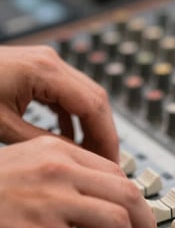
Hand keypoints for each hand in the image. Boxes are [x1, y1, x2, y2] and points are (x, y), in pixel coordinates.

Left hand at [0, 45, 118, 161]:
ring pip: (86, 98)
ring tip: (91, 156)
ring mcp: (45, 66)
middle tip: (106, 164)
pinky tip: (71, 137)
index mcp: (44, 72)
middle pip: (96, 100)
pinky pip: (69, 97)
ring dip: (91, 128)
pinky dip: (75, 119)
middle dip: (104, 135)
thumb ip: (44, 143)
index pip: (94, 107)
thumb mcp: (2, 127)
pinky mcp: (38, 74)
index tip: (111, 164)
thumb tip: (75, 157)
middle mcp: (50, 63)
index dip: (107, 138)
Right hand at [0, 136, 158, 227]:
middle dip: (145, 223)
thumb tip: (102, 200)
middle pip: (127, 194)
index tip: (139, 216)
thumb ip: (66, 176)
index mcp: (57, 150)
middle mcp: (58, 171)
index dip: (134, 199)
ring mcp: (50, 202)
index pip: (116, 172)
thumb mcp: (27, 166)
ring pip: (117, 221)